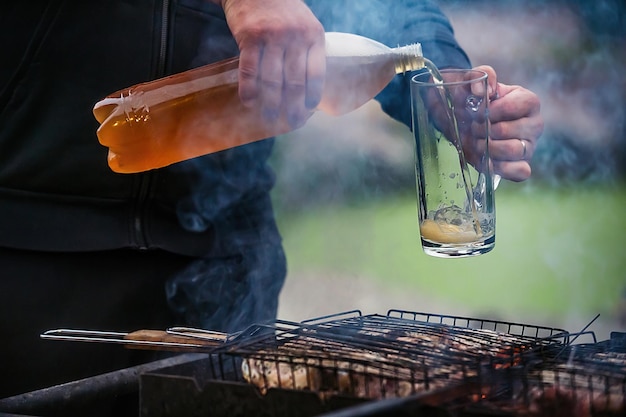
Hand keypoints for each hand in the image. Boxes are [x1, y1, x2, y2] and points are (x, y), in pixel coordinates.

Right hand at [218, 0, 325, 127]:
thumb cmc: (282, 11)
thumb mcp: (304, 25)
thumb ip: (306, 50)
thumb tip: (308, 89)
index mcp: (314, 35)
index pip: (317, 72)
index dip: (313, 95)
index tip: (309, 111)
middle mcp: (296, 36)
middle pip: (295, 81)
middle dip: (293, 106)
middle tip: (291, 122)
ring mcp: (273, 36)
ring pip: (272, 79)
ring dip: (271, 103)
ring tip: (270, 117)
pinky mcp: (250, 35)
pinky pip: (250, 69)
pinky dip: (249, 89)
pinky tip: (249, 101)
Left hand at [474, 65, 543, 181]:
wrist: (464, 121)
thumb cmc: (474, 100)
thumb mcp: (474, 81)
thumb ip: (480, 76)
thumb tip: (483, 91)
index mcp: (528, 101)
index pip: (515, 106)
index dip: (492, 111)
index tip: (477, 112)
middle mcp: (534, 124)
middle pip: (510, 130)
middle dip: (484, 131)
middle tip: (474, 129)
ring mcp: (529, 146)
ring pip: (514, 150)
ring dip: (488, 148)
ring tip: (477, 142)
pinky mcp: (521, 165)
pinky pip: (520, 172)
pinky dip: (501, 168)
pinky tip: (486, 160)